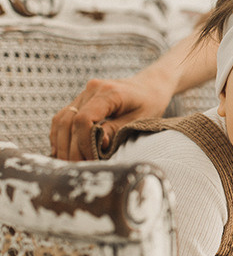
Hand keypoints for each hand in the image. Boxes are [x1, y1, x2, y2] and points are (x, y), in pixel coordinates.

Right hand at [50, 74, 171, 160]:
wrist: (149, 86)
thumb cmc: (149, 104)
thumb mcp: (139, 119)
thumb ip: (116, 130)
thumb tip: (97, 145)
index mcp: (109, 93)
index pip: (83, 119)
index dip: (83, 144)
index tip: (92, 160)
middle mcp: (92, 89)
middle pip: (68, 121)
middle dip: (70, 148)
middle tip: (77, 169)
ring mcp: (84, 93)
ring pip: (61, 119)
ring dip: (61, 144)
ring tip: (68, 164)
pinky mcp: (80, 99)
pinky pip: (63, 117)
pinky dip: (60, 135)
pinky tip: (63, 151)